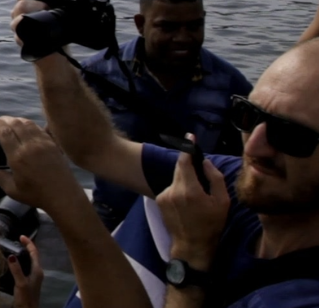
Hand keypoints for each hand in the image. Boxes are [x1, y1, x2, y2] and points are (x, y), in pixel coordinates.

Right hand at [0, 117, 82, 214]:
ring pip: (27, 123)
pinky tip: (26, 128)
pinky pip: (38, 128)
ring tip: (11, 123)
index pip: (4, 132)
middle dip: (4, 119)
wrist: (63, 196)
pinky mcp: (53, 143)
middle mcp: (30, 145)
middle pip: (15, 123)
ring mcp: (43, 143)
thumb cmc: (36, 195)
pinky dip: (29, 124)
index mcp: (17, 157)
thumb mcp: (12, 190)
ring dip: (16, 120)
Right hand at [9, 0, 69, 43]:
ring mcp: (18, 27)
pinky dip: (30, 35)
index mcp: (27, 0)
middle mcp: (19, 13)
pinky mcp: (21, 41)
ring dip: (30, 19)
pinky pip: (20, 38)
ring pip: (17, 22)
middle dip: (34, 5)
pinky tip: (40, 34)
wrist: (57, 47)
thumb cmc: (56, 22)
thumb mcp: (60, 5)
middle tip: (47, 8)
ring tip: (44, 21)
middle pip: (20, 5)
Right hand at [10, 235, 43, 307]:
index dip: (29, 243)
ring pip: (28, 262)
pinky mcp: (27, 282)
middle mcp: (36, 273)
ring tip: (12, 249)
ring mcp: (32, 278)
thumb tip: (11, 255)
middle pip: (32, 256)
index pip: (34, 253)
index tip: (21, 236)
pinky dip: (19, 263)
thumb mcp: (20, 283)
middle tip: (16, 241)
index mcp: (37, 271)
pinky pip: (24, 268)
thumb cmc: (26, 298)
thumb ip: (16, 269)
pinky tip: (11, 264)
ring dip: (22, 255)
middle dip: (26, 247)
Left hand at [157, 142, 228, 270]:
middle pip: (179, 168)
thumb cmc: (211, 224)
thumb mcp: (222, 202)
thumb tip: (205, 163)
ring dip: (185, 180)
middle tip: (199, 169)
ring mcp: (164, 195)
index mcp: (190, 190)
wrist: (192, 245)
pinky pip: (171, 188)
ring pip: (176, 178)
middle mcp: (173, 190)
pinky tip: (187, 202)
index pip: (184, 162)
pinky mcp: (159, 200)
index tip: (189, 137)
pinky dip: (179, 189)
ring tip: (196, 195)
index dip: (187, 148)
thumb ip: (215, 179)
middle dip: (189, 165)